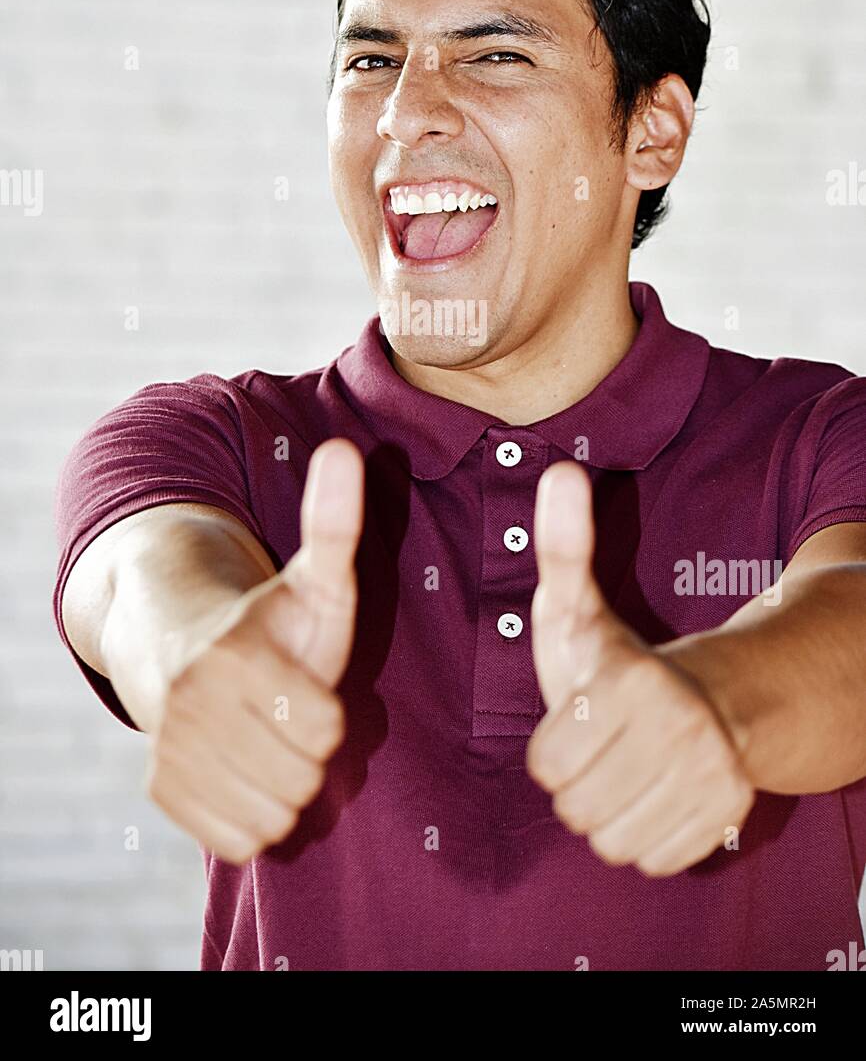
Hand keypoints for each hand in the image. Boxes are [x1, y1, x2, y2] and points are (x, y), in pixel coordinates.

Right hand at [146, 438, 363, 864]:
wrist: (180, 645)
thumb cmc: (270, 619)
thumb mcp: (313, 575)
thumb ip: (334, 522)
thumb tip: (348, 449)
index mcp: (236, 655)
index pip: (326, 730)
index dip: (328, 711)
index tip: (305, 683)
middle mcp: (191, 707)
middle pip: (302, 778)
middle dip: (306, 751)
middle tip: (285, 713)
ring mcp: (170, 752)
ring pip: (273, 815)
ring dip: (282, 785)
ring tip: (266, 737)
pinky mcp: (161, 792)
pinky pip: (240, 840)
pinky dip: (250, 815)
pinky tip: (241, 767)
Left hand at [526, 461, 754, 875]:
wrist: (709, 699)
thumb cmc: (619, 659)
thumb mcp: (577, 606)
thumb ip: (562, 546)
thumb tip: (558, 470)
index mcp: (632, 682)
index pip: (545, 766)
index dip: (551, 746)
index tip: (578, 715)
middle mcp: (679, 733)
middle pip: (574, 810)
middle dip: (577, 783)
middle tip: (603, 744)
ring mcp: (711, 779)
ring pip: (609, 842)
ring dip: (608, 812)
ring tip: (627, 768)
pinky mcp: (727, 817)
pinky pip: (649, 859)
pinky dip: (646, 835)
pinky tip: (657, 792)